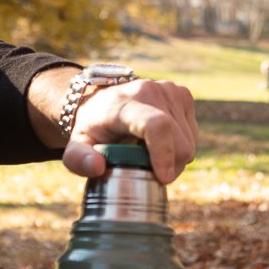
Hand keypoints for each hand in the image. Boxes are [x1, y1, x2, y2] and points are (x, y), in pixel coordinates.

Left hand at [63, 78, 197, 184]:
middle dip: (170, 166)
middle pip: (178, 140)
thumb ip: (79, 160)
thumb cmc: (92, 129)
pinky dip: (180, 145)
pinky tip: (160, 142)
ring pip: (189, 141)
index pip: (155, 126)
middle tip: (150, 174)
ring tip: (151, 155)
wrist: (104, 100)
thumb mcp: (75, 147)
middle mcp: (149, 91)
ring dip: (175, 158)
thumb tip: (97, 167)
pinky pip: (192, 133)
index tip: (164, 178)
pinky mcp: (182, 93)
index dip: (164, 154)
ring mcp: (169, 90)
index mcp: (123, 104)